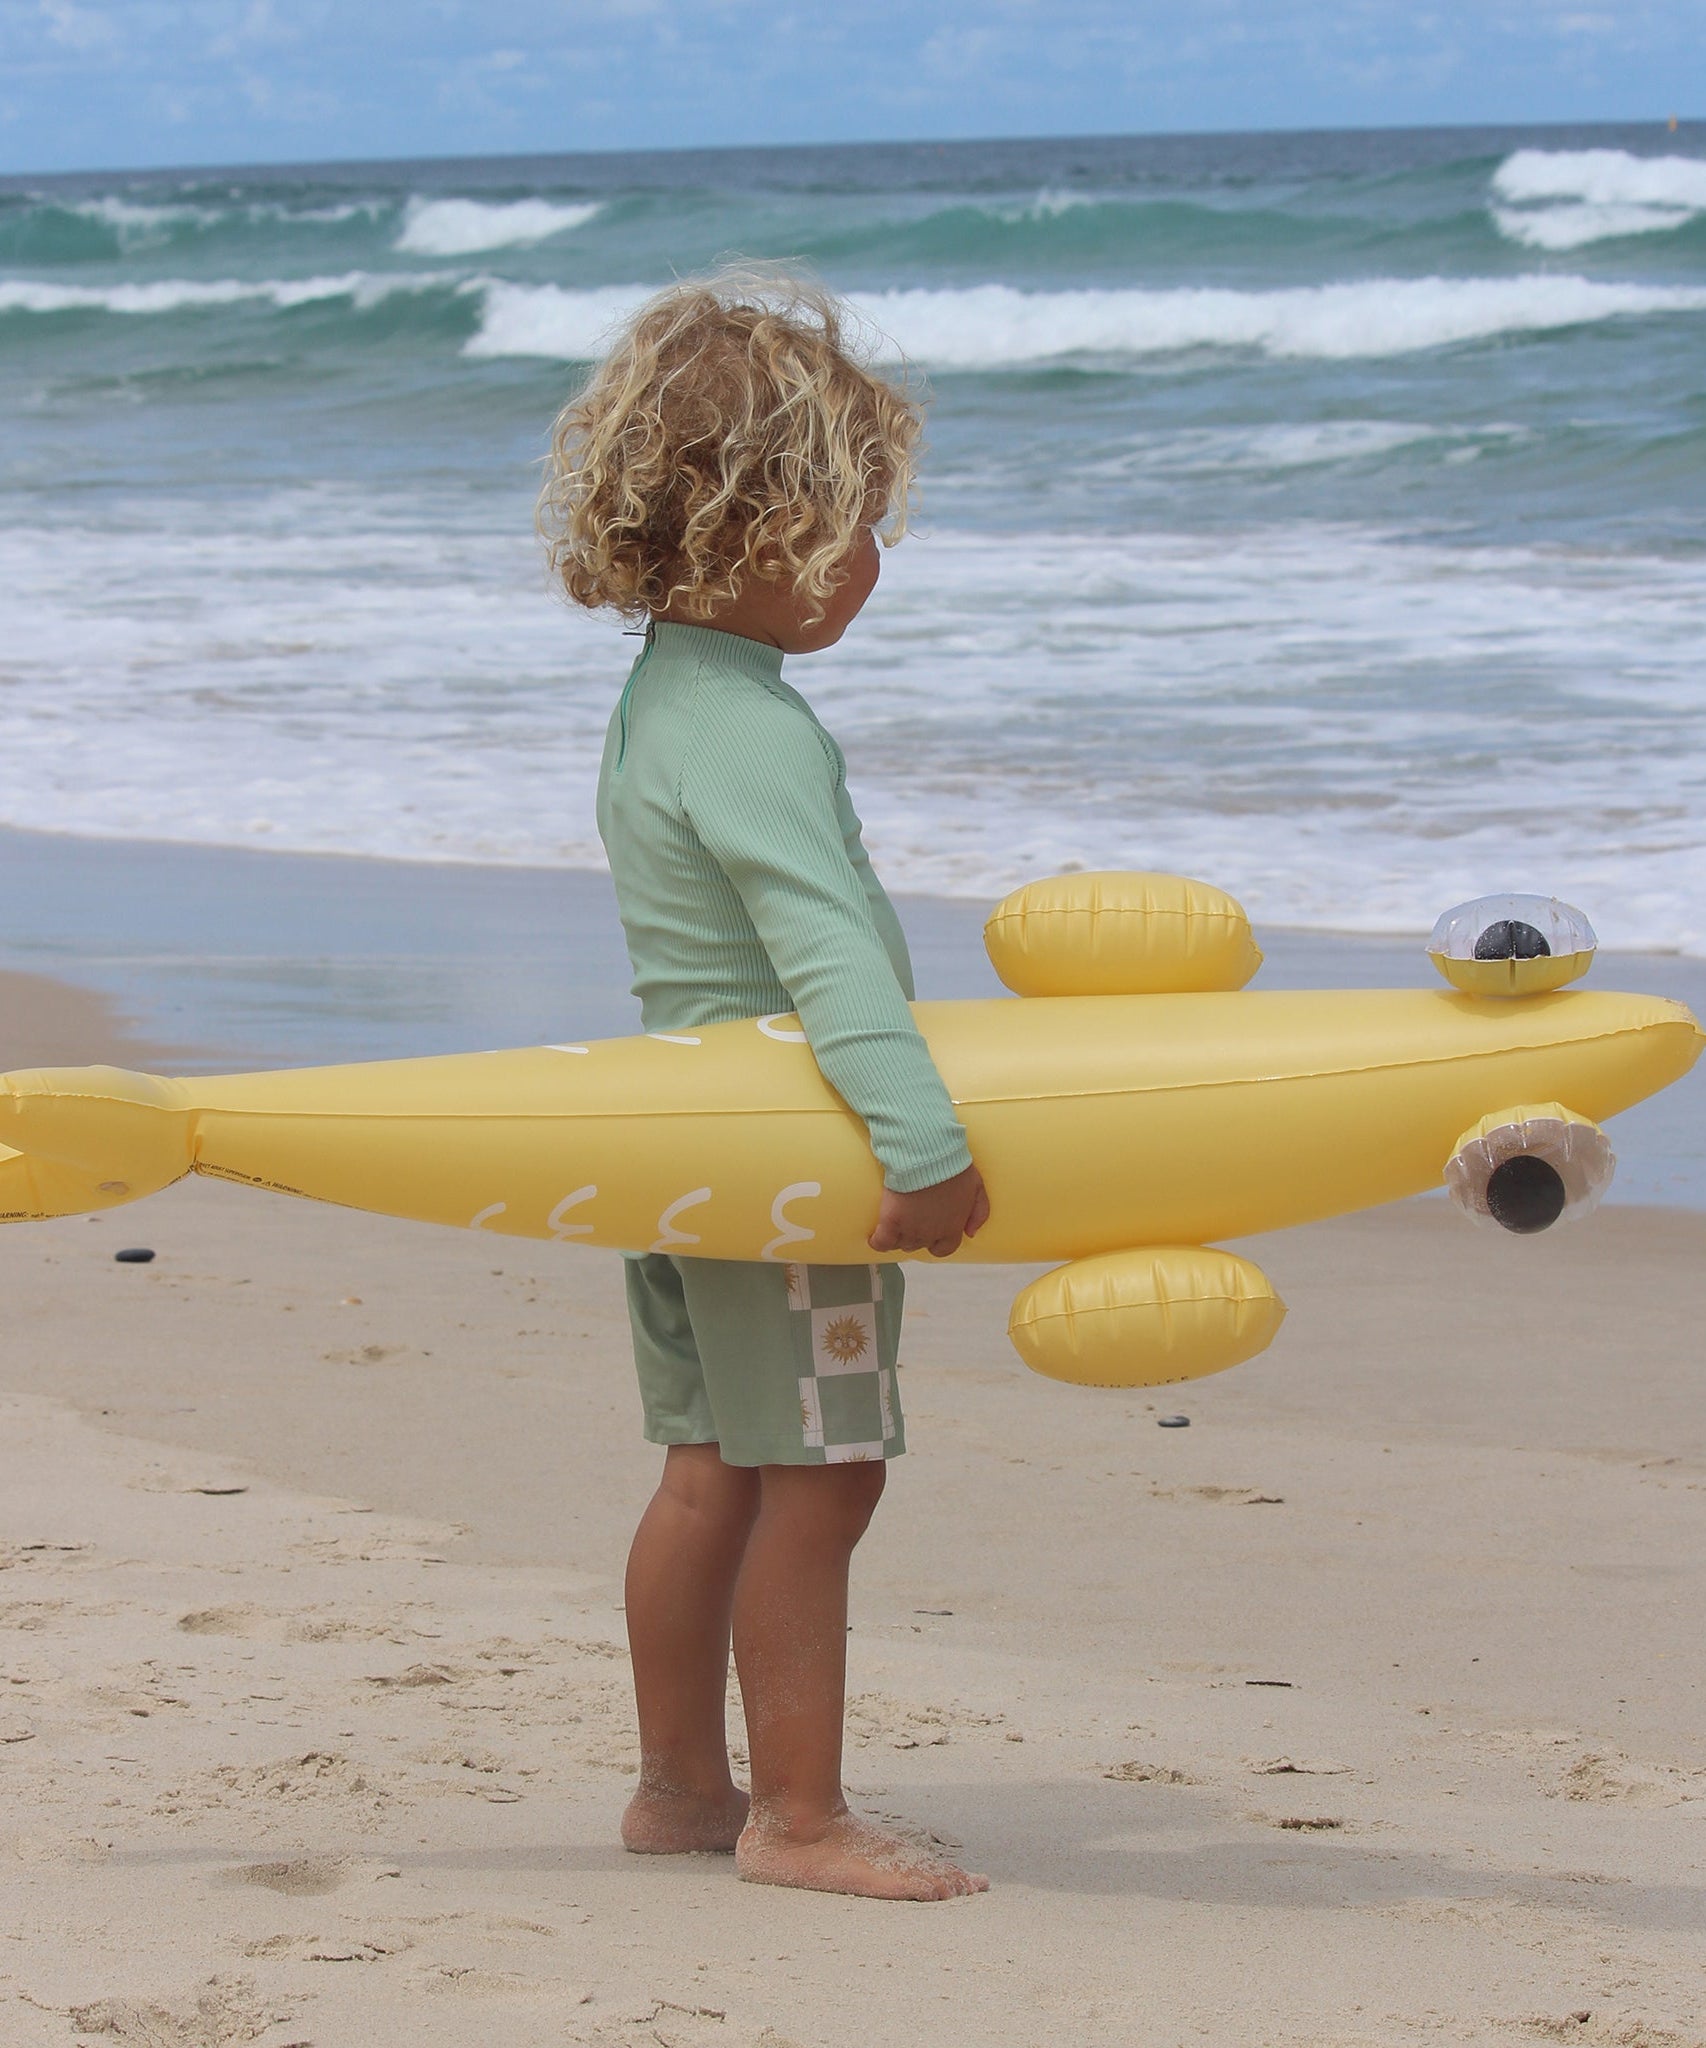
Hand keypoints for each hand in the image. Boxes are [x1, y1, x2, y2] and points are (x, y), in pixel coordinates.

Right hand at [867, 1162, 989, 1259]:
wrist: (927, 1156)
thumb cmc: (953, 1168)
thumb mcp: (977, 1188)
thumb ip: (979, 1213)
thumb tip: (970, 1233)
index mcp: (952, 1228)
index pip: (944, 1249)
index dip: (937, 1244)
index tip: (931, 1237)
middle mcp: (931, 1233)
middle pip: (920, 1245)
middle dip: (917, 1236)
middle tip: (911, 1221)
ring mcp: (910, 1229)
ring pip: (901, 1244)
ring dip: (898, 1237)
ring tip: (894, 1226)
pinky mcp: (890, 1221)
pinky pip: (881, 1242)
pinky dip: (876, 1242)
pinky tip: (873, 1237)